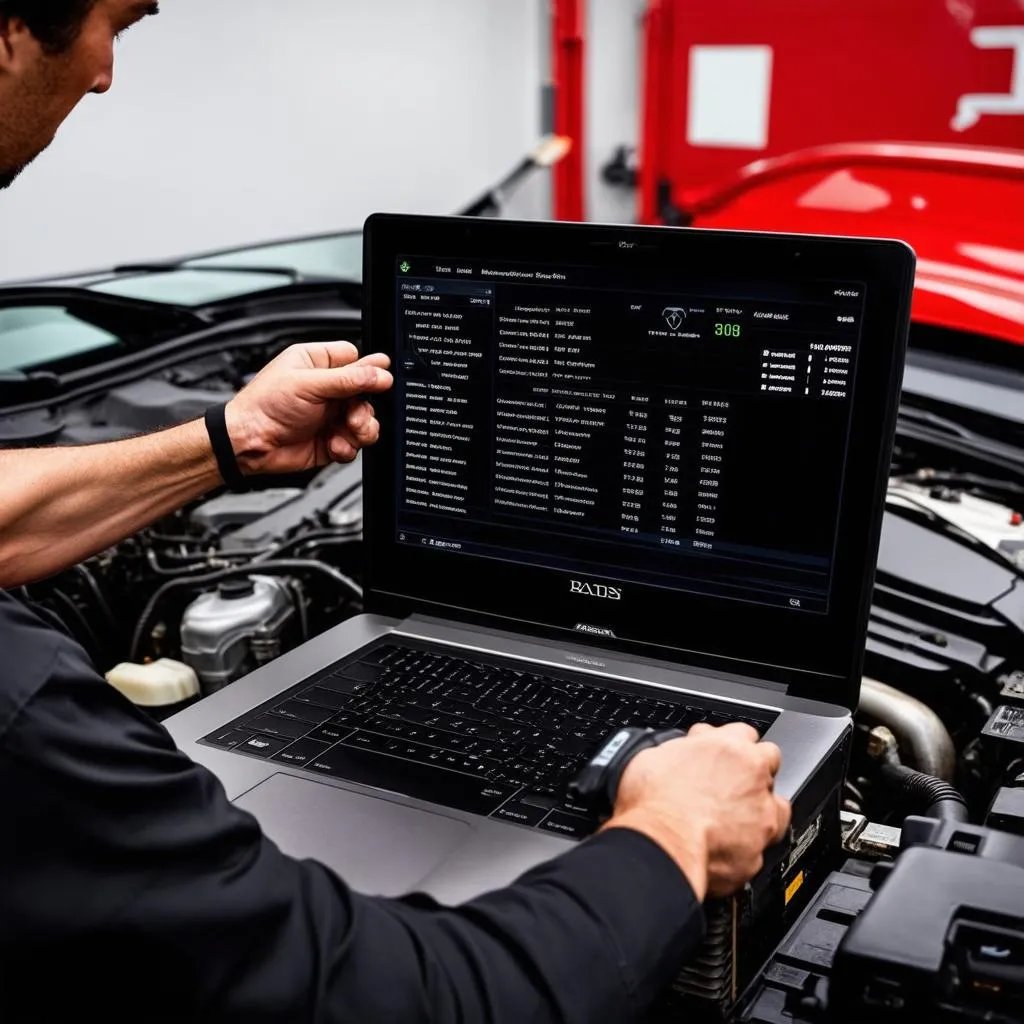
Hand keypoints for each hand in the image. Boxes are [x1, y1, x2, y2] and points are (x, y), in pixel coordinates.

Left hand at [225, 342, 392, 474]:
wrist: (251, 444)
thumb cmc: (264, 406)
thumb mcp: (310, 384)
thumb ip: (349, 379)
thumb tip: (381, 373)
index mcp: (318, 363)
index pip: (357, 359)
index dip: (367, 371)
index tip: (374, 383)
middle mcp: (328, 388)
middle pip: (368, 393)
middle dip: (364, 408)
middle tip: (352, 415)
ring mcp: (332, 415)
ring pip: (367, 420)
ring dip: (361, 429)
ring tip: (346, 432)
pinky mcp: (333, 439)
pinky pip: (356, 443)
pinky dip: (348, 447)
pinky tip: (333, 445)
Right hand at [604, 723, 790, 901]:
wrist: (661, 843)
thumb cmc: (653, 800)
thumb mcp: (655, 756)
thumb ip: (680, 751)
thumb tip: (676, 754)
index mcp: (728, 748)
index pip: (744, 733)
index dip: (731, 743)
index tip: (721, 754)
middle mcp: (752, 778)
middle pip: (769, 762)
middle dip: (753, 771)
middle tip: (728, 783)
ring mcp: (760, 816)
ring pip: (777, 807)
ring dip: (759, 811)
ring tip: (732, 820)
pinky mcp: (758, 853)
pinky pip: (759, 848)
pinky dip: (744, 849)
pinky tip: (724, 850)